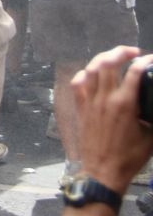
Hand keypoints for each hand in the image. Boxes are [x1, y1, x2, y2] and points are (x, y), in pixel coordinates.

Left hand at [71, 46, 152, 192]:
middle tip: (132, 52)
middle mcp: (104, 98)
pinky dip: (85, 74)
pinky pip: (78, 83)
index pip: (134, 72)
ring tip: (115, 57)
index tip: (151, 59)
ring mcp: (89, 101)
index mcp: (125, 104)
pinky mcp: (80, 107)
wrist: (103, 171)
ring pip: (91, 69)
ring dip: (103, 58)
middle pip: (108, 63)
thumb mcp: (151, 135)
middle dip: (121, 52)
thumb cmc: (130, 157)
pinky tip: (93, 73)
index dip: (144, 61)